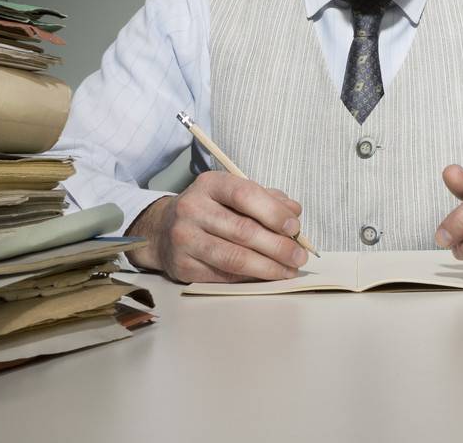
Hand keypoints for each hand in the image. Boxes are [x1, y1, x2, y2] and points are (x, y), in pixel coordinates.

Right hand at [127, 172, 308, 283]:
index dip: (273, 212)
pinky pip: (223, 276)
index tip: (295, 227)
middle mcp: (193, 208)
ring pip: (234, 258)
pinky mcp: (182, 266)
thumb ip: (266, 199)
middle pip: (243, 230)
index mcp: (210, 184)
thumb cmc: (210, 209)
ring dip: (268, 267)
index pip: (245, 194)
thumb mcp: (233, 193)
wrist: (163, 230)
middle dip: (278, 246)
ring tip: (288, 271)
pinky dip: (249, 278)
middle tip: (299, 257)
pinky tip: (266, 277)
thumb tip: (294, 212)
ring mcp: (184, 238)